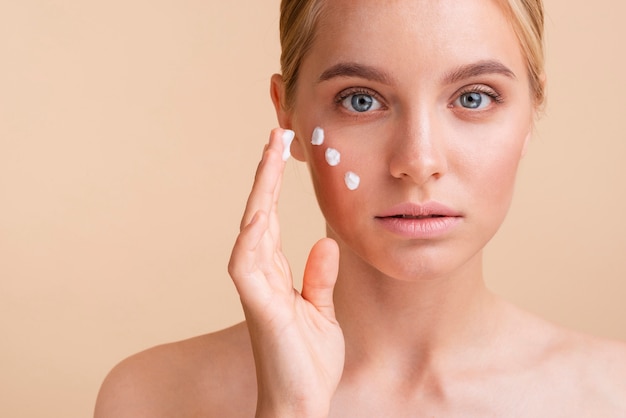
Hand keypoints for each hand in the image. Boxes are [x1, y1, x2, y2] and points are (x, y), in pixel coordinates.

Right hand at [228, 128, 344, 417]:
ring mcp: (257, 289)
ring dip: (259, 191)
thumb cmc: (308, 362)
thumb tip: (324, 243)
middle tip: (275, 136)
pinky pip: (247, 264)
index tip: (281, 151)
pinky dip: (252, 235)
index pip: (271, 218)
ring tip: (269, 155)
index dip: (274, 185)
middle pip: (259, 213)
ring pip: (251, 229)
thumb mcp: (322, 311)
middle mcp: (261, 274)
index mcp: (276, 273)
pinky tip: (262, 208)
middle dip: (265, 174)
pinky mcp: (260, 306)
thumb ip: (319, 277)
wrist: (302, 403)